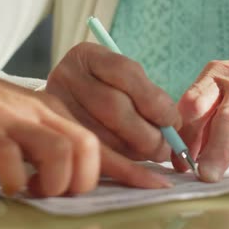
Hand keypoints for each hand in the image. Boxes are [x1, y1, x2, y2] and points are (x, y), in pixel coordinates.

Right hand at [0, 41, 170, 196]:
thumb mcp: (33, 117)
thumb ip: (60, 138)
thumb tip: (90, 169)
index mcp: (60, 111)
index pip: (104, 138)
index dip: (133, 166)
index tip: (157, 184)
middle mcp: (46, 112)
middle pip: (89, 145)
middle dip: (88, 178)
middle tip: (70, 190)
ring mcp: (18, 120)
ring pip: (61, 152)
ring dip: (57, 181)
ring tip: (41, 189)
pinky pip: (13, 162)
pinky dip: (16, 182)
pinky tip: (11, 185)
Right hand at [46, 42, 181, 161]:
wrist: (67, 101)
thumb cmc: (108, 90)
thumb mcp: (124, 80)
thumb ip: (148, 96)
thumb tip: (172, 126)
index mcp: (87, 56)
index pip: (124, 71)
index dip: (154, 100)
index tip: (172, 120)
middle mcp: (66, 77)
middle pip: (112, 106)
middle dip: (147, 132)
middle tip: (167, 147)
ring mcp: (56, 106)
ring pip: (102, 134)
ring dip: (136, 151)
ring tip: (153, 154)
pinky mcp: (57, 136)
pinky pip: (92, 156)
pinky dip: (122, 167)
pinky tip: (140, 172)